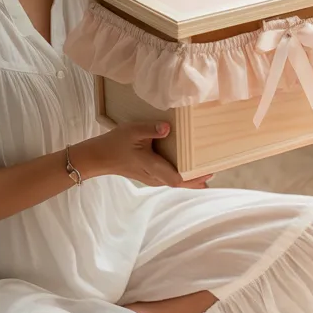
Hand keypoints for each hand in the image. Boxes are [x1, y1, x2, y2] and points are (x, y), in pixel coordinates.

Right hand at [72, 122, 211, 188]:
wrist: (97, 157)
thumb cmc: (114, 143)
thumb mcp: (132, 131)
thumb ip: (150, 129)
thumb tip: (167, 128)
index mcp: (152, 166)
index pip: (177, 179)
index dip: (195, 179)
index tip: (209, 173)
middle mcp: (153, 177)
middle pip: (180, 183)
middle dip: (197, 180)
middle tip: (215, 171)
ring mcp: (150, 178)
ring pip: (175, 182)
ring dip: (190, 179)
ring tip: (206, 171)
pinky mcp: (148, 175)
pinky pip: (169, 178)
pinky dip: (181, 176)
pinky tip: (188, 170)